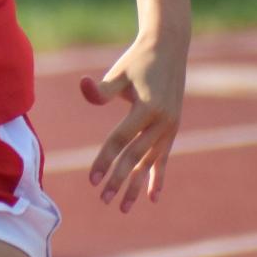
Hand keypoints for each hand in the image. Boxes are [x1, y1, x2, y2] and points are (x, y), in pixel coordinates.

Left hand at [80, 35, 185, 212]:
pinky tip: (153, 198)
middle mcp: (162, 121)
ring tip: (123, 208)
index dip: (105, 160)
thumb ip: (101, 89)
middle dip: (119, 179)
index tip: (92, 179)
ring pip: (150, 162)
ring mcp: (170, 127)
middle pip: (135, 156)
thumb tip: (84, 86)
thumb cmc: (138, 60)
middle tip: (103, 199)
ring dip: (136, 184)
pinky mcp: (172, 128)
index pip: (120, 140)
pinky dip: (158, 177)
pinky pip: (163, 157)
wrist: (169, 48)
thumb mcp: (119, 72)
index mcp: (147, 107)